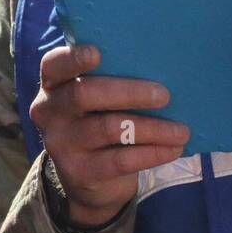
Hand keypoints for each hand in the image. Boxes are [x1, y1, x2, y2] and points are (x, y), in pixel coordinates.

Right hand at [31, 45, 189, 227]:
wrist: (88, 179)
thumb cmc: (100, 120)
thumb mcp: (96, 98)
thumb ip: (111, 78)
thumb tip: (162, 64)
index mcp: (53, 83)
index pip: (54, 65)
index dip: (73, 58)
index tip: (97, 53)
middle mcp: (49, 111)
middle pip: (85, 94)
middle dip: (129, 92)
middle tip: (164, 95)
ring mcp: (61, 144)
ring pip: (108, 128)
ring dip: (152, 128)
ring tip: (181, 130)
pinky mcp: (79, 172)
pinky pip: (120, 160)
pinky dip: (151, 153)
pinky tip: (173, 149)